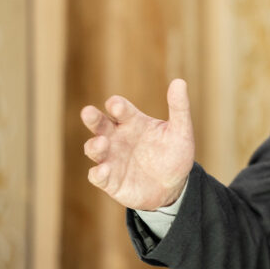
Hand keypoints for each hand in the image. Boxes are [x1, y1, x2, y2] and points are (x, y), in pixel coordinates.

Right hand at [81, 78, 194, 210]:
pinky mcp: (110, 180)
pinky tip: (103, 170)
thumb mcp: (181, 131)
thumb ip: (179, 108)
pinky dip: (98, 173)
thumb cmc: (174, 154)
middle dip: (92, 118)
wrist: (173, 187)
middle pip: (99, 124)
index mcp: (133, 122)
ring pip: (93, 148)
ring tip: (102, 142)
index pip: (120, 108)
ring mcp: (112, 158)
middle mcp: (117, 137)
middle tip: (88, 112)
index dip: (116, 105)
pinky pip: (97, 176)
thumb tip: (180, 81)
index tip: (116, 105)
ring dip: (94, 145)